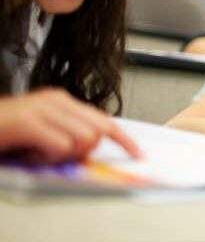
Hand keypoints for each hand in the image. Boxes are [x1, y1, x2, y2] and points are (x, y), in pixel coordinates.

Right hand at [0, 88, 140, 163]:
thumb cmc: (3, 134)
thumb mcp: (41, 134)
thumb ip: (66, 136)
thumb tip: (90, 150)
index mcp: (61, 101)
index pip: (104, 119)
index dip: (123, 139)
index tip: (138, 153)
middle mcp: (56, 100)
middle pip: (98, 130)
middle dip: (84, 150)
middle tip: (55, 154)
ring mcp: (42, 109)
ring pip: (83, 139)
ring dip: (62, 155)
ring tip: (38, 151)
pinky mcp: (28, 122)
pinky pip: (61, 145)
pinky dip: (49, 157)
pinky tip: (31, 152)